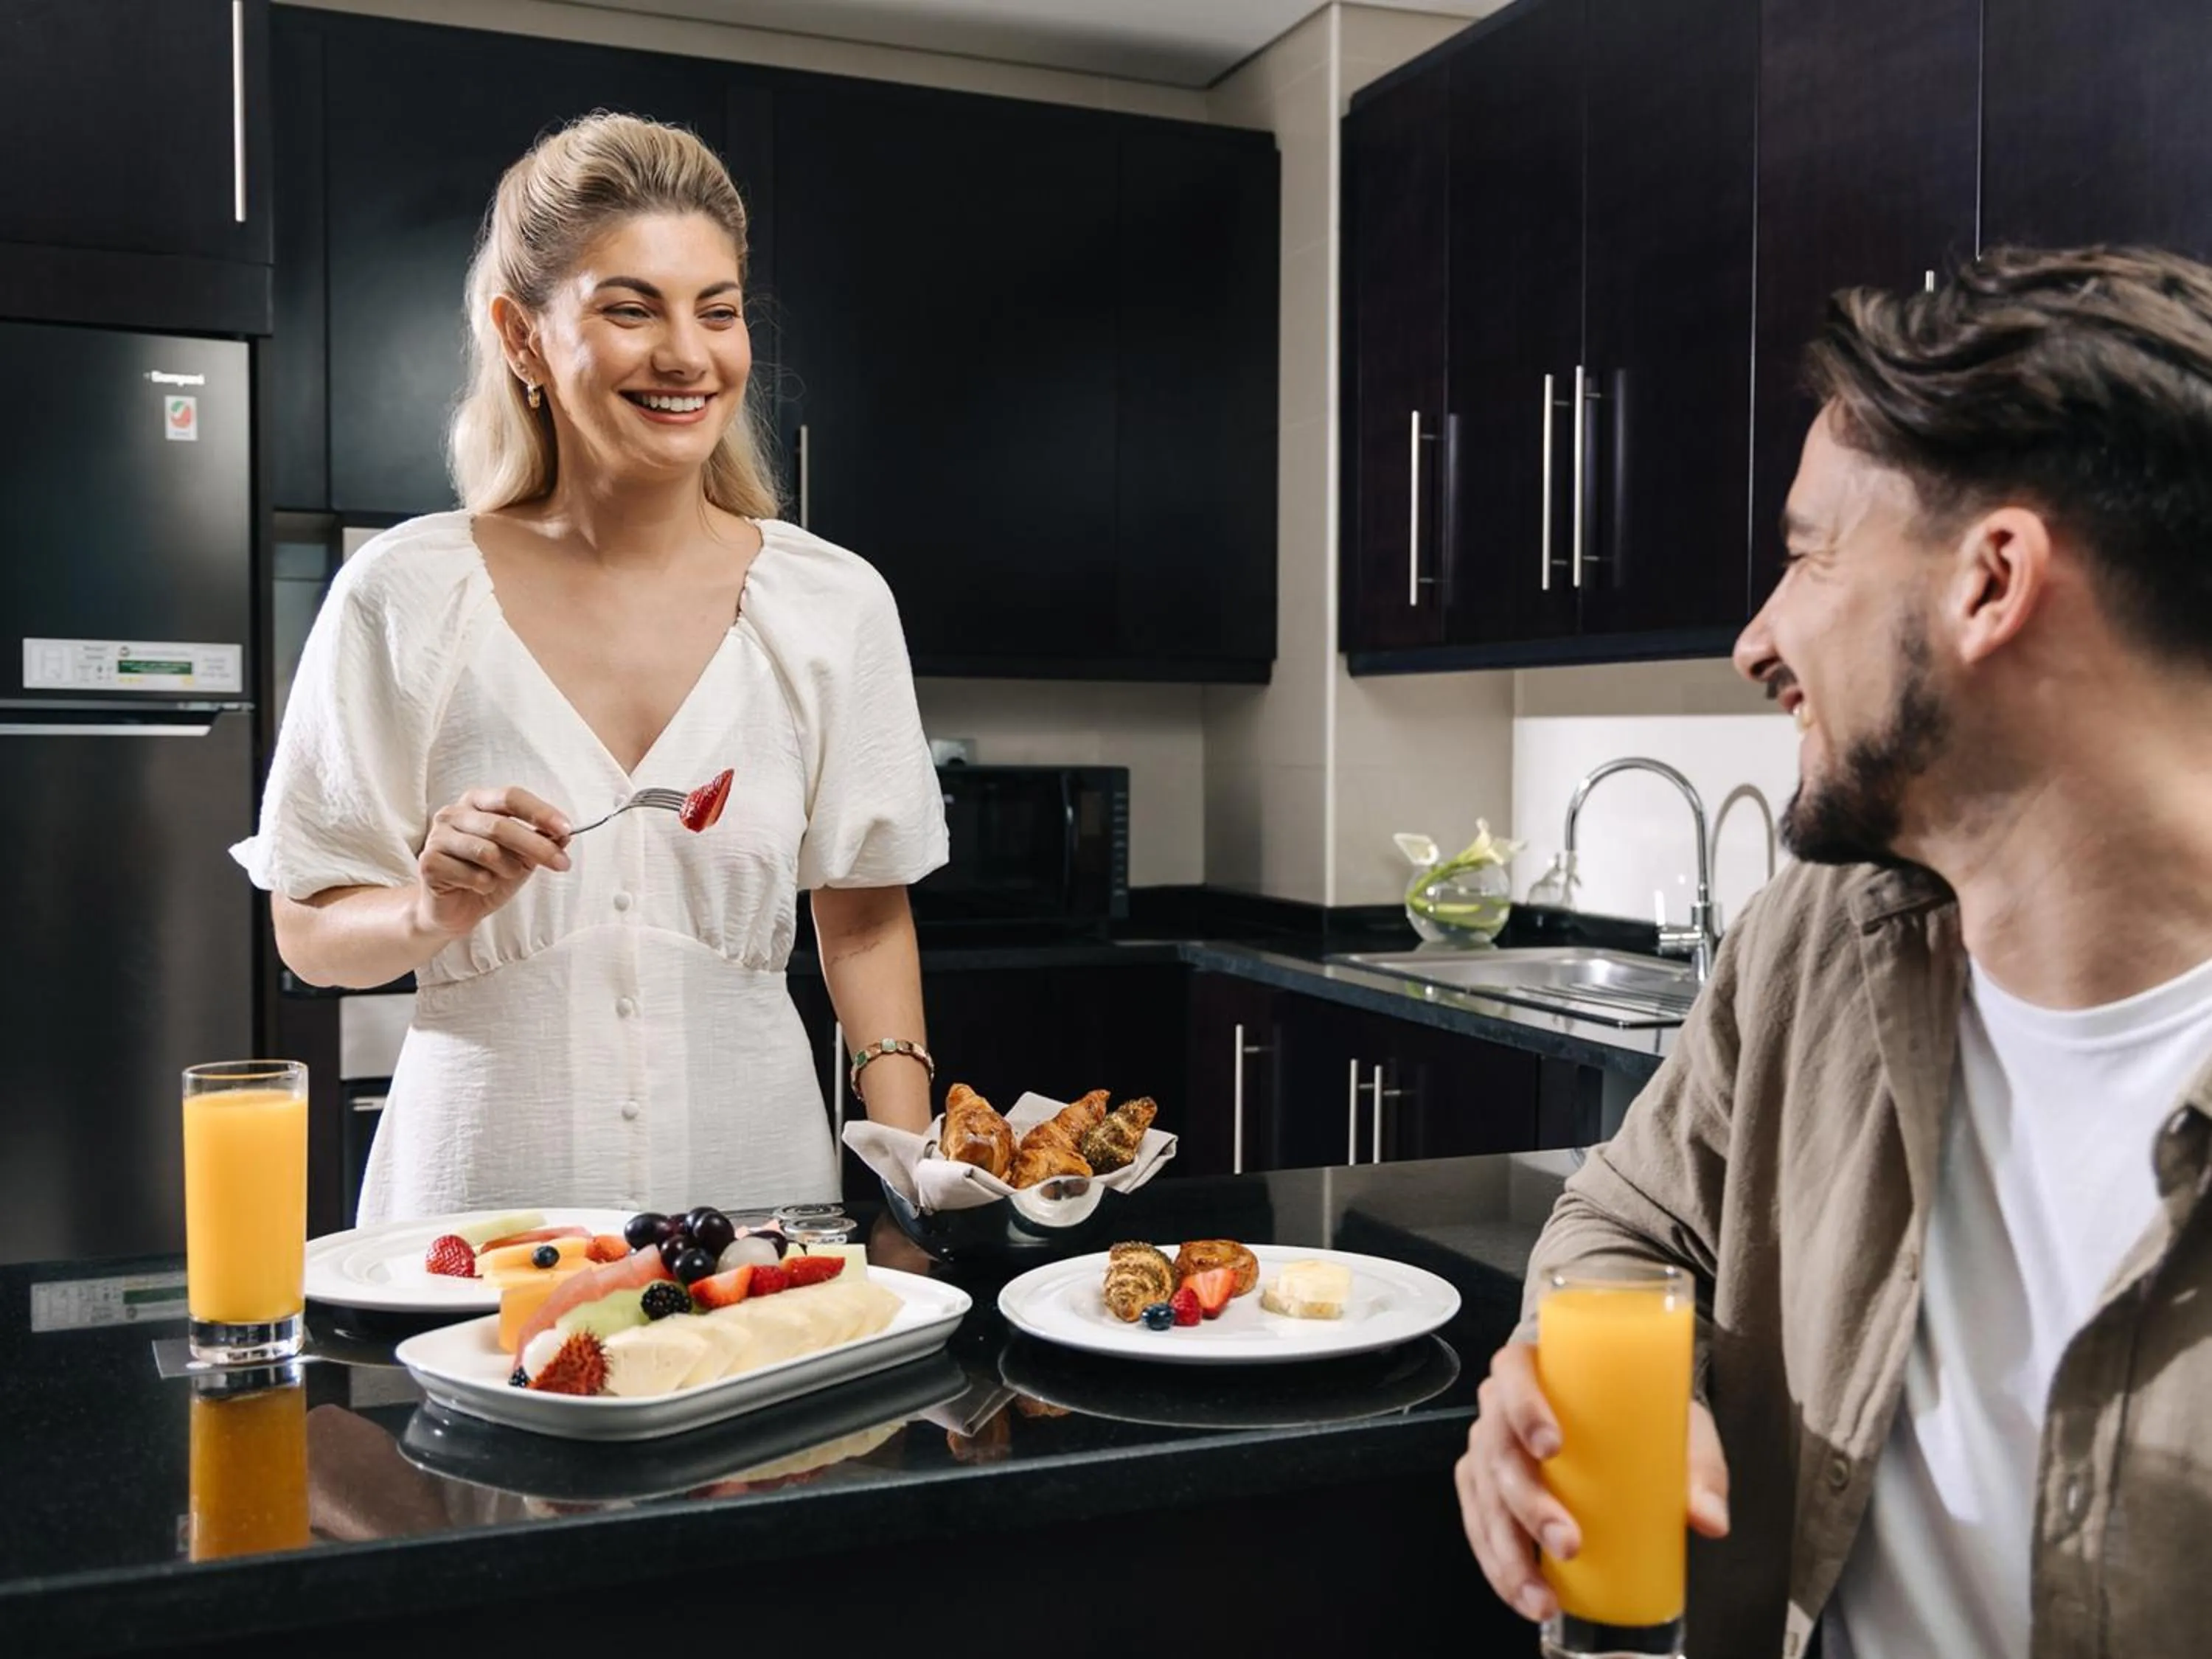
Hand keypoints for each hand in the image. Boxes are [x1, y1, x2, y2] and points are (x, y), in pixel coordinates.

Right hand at [413, 786, 570, 939]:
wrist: (454, 910)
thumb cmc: (488, 876)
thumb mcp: (522, 857)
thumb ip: (541, 841)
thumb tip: (564, 834)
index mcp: (477, 802)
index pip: (511, 797)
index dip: (540, 812)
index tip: (566, 829)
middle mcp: (453, 813)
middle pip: (501, 825)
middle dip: (537, 846)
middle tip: (562, 864)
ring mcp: (437, 837)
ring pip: (487, 851)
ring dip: (508, 869)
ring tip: (505, 876)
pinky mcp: (429, 863)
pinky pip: (471, 874)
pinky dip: (486, 885)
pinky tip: (480, 886)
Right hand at [1455, 1339, 1730, 1621]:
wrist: (1629, 1422)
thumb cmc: (1643, 1413)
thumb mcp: (1676, 1425)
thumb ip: (1698, 1469)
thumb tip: (1709, 1520)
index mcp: (1535, 1369)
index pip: (1513, 1373)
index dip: (1524, 1408)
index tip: (1553, 1447)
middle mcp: (1500, 1407)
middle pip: (1498, 1449)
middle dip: (1528, 1503)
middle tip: (1568, 1542)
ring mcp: (1487, 1449)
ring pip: (1484, 1497)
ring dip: (1509, 1552)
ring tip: (1542, 1596)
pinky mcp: (1483, 1488)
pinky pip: (1479, 1525)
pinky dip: (1498, 1565)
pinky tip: (1524, 1594)